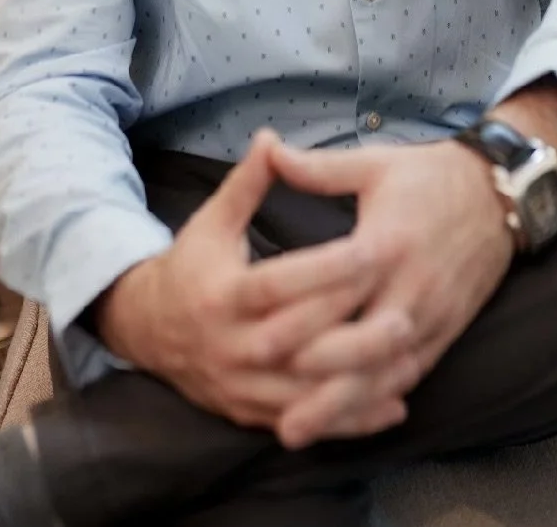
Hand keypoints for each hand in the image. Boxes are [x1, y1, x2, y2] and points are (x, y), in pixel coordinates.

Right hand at [94, 130, 412, 437]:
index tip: (369, 252)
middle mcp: (230, 347)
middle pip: (298, 343)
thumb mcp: (213, 221)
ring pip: (307, 392)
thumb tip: (270, 136)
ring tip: (407, 356)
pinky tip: (394, 404)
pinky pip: (307, 421)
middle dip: (351, 330)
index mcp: (221, 295)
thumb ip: (247, 183)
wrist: (148, 330)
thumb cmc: (191, 266)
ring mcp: (240, 387)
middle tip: (406, 314)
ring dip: (360, 381)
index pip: (278, 284)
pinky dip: (350, 419)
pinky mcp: (251, 414)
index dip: (324, 270)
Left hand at [267, 137, 515, 447]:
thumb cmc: (429, 177)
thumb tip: (268, 149)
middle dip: (315, 373)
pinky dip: (374, 402)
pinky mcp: (445, 332)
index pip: (341, 280)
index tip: (257, 334)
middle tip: (266, 397)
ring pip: (384, 371)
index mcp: (389, 239)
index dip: (300, 309)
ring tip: (293, 430)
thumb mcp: (374, 163)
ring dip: (340, 403)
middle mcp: (412, 285)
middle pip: (363, 341)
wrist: (499, 195)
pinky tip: (340, 420)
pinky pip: (408, 375)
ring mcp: (431, 316)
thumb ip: (318, 168)